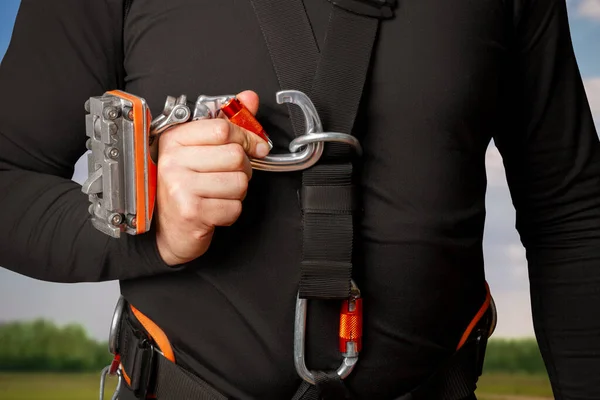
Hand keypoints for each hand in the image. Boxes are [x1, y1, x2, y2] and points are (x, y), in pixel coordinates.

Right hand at [154, 90, 269, 265]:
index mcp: (174, 140)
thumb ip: (226, 123)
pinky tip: (215, 209)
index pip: (223, 128)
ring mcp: (180, 187)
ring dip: (237, 192)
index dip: (247, 137)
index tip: (256, 146)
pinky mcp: (191, 212)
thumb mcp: (201, 149)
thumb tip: (249, 98)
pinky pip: (234, 207)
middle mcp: (173, 161)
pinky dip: (231, 211)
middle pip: (235, 155)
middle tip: (229, 175)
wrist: (167, 229)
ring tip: (219, 193)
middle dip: (243, 169)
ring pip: (239, 182)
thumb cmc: (184, 187)